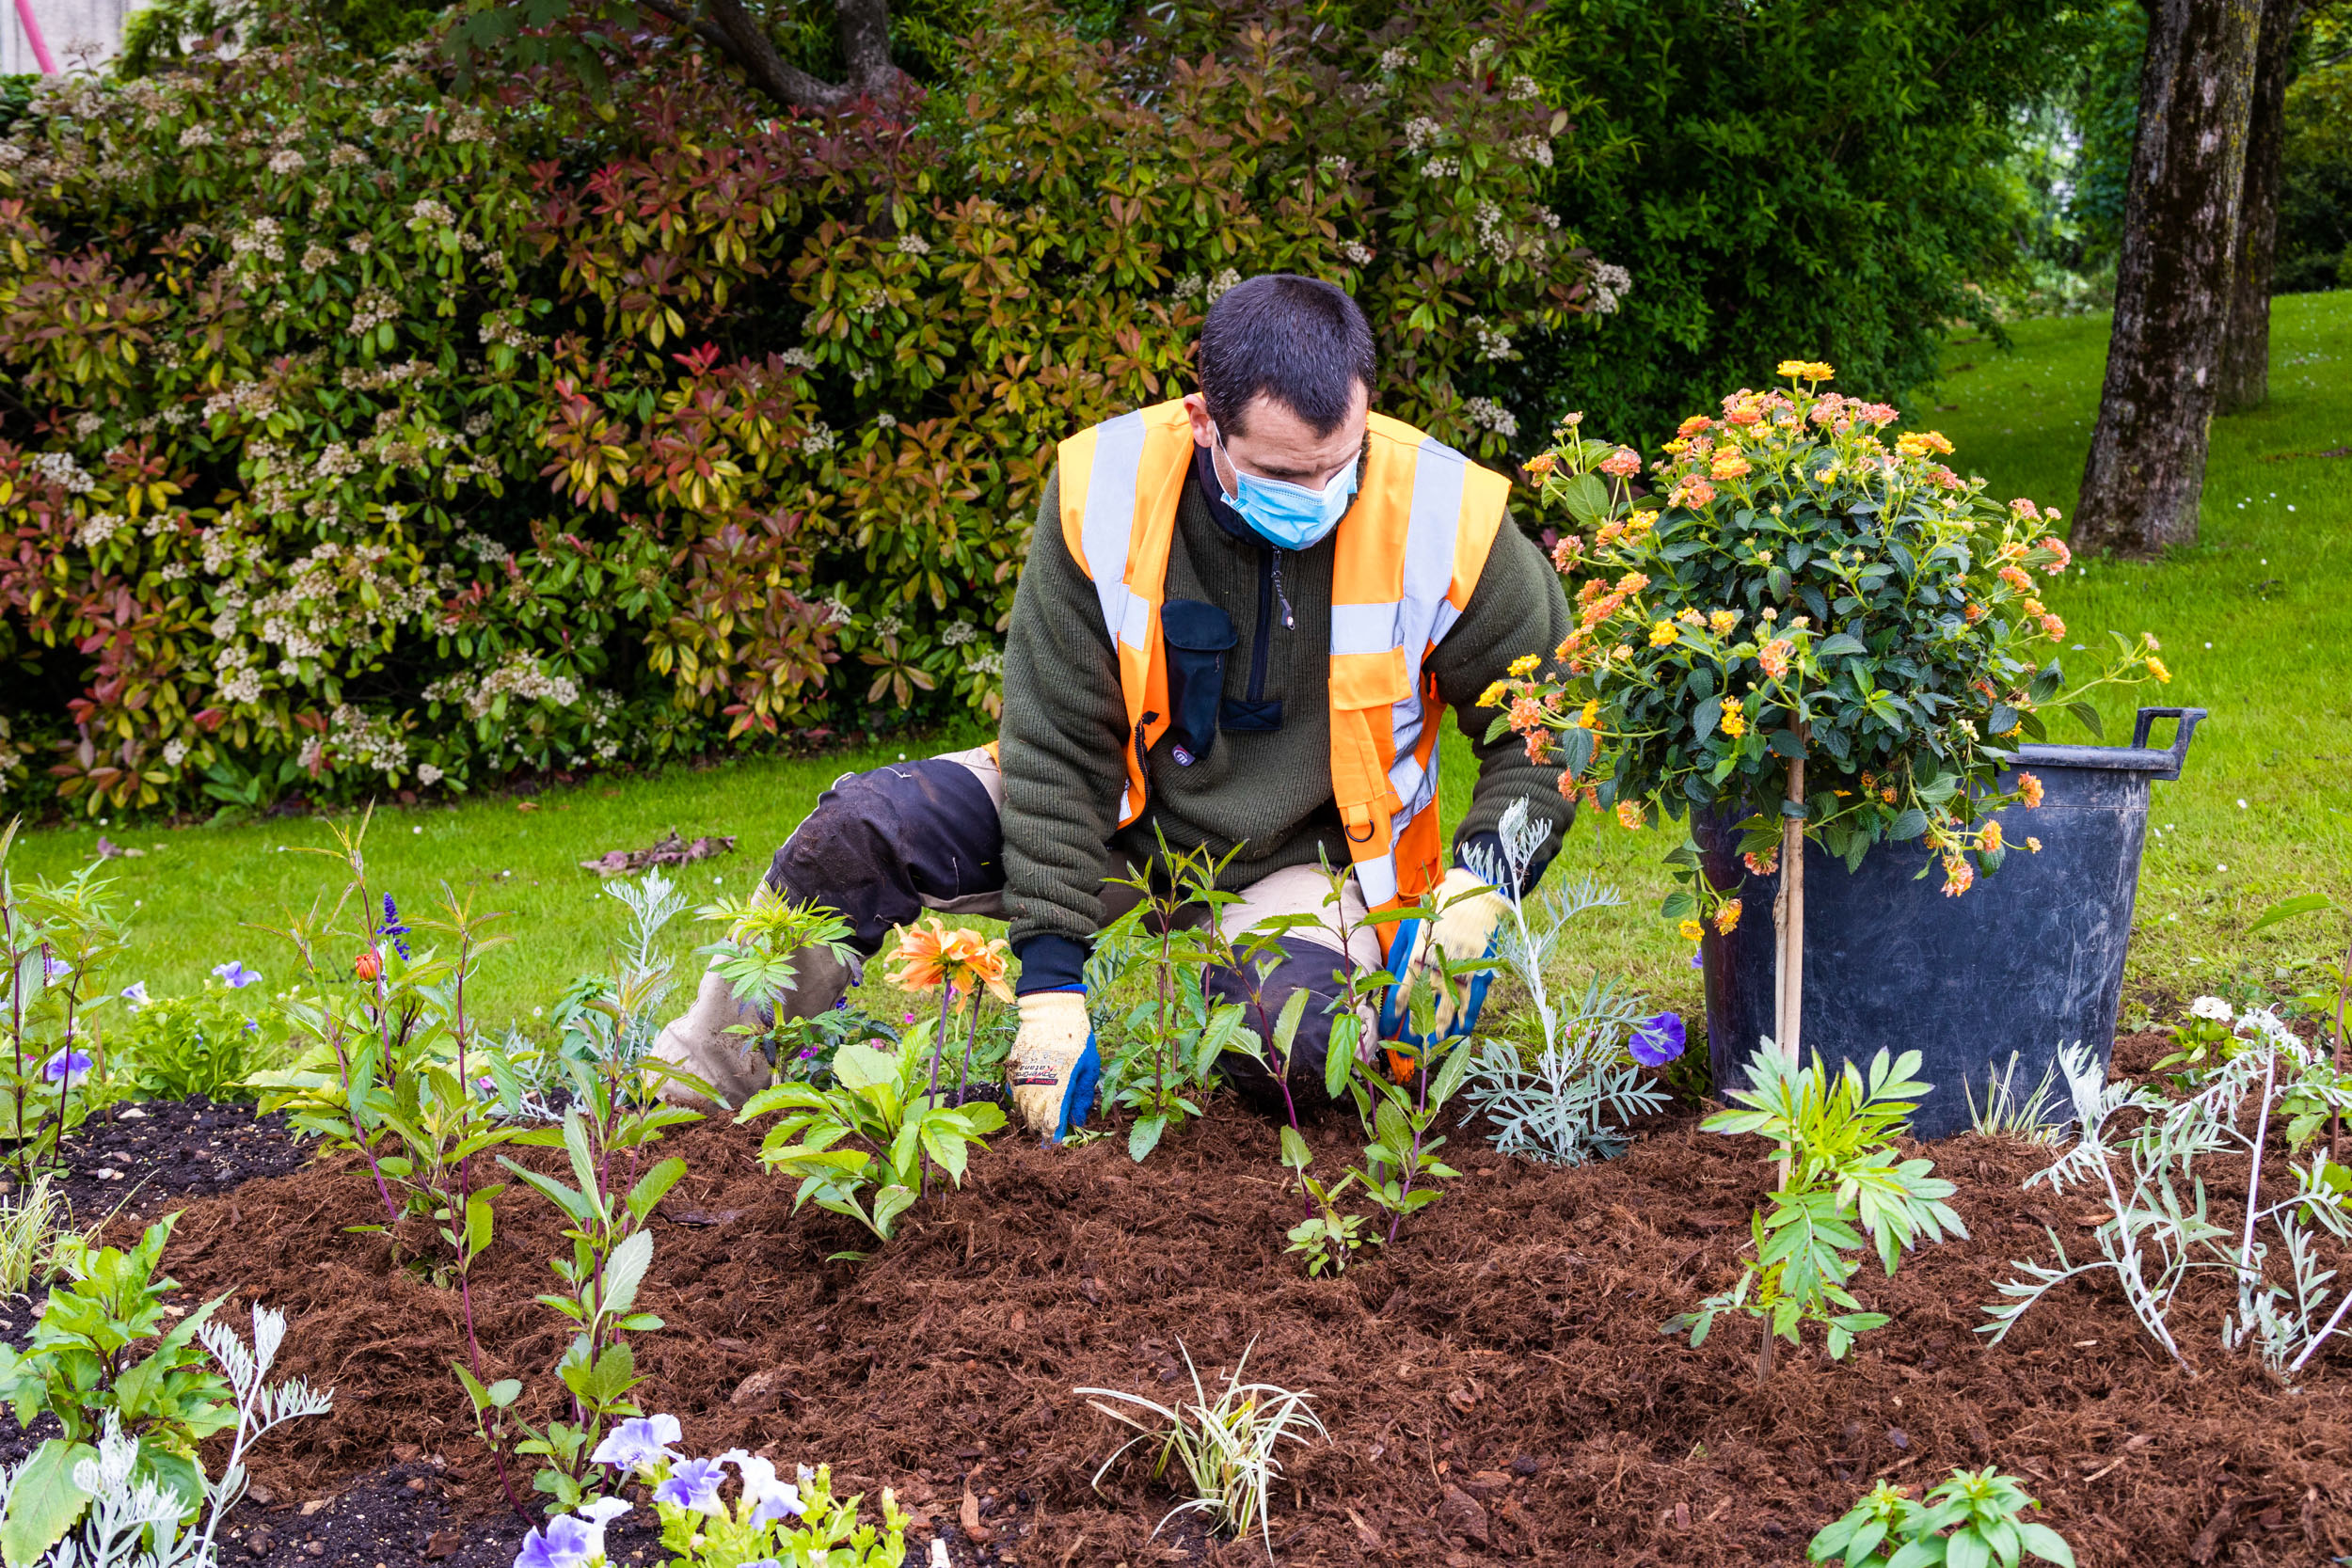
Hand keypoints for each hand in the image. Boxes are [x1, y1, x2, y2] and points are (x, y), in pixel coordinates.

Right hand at [1007, 989, 1100, 1141]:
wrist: (1051, 1010)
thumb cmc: (1077, 1037)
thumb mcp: (1088, 1067)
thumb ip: (1082, 1096)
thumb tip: (1077, 1121)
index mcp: (1059, 1086)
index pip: (1051, 1122)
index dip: (1052, 1135)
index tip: (1055, 1141)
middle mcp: (1037, 1084)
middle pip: (1034, 1119)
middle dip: (1042, 1128)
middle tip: (1050, 1131)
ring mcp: (1022, 1077)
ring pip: (1022, 1108)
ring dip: (1031, 1116)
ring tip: (1039, 1118)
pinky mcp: (1014, 1068)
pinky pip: (1013, 1094)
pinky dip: (1020, 1102)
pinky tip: (1030, 1101)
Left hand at [1379, 866, 1509, 1045]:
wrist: (1474, 894)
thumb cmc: (1436, 910)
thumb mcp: (1409, 928)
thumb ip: (1397, 955)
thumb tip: (1385, 981)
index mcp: (1417, 957)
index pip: (1400, 996)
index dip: (1392, 1018)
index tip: (1386, 1033)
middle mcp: (1437, 969)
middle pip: (1423, 1010)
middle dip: (1413, 1033)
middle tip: (1406, 1052)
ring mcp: (1461, 973)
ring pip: (1448, 1013)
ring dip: (1438, 1035)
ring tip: (1429, 1052)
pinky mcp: (1481, 973)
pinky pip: (1473, 1005)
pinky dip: (1466, 1023)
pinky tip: (1458, 1037)